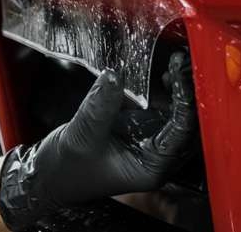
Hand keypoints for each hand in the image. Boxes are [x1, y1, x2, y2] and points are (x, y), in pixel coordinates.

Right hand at [0, 53, 197, 230]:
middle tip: (185, 65)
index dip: (184, 102)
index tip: (180, 76)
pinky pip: (165, 110)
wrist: (51, 175)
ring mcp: (152, 142)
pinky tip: (167, 76)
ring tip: (178, 65)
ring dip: (182, 90)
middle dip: (189, 93)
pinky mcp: (142, 129)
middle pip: (188, 124)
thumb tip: (113, 75)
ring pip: (180, 115)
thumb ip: (100, 106)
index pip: (181, 133)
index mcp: (151, 167)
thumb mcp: (82, 135)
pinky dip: (169, 92)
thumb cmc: (68, 168)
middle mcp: (158, 157)